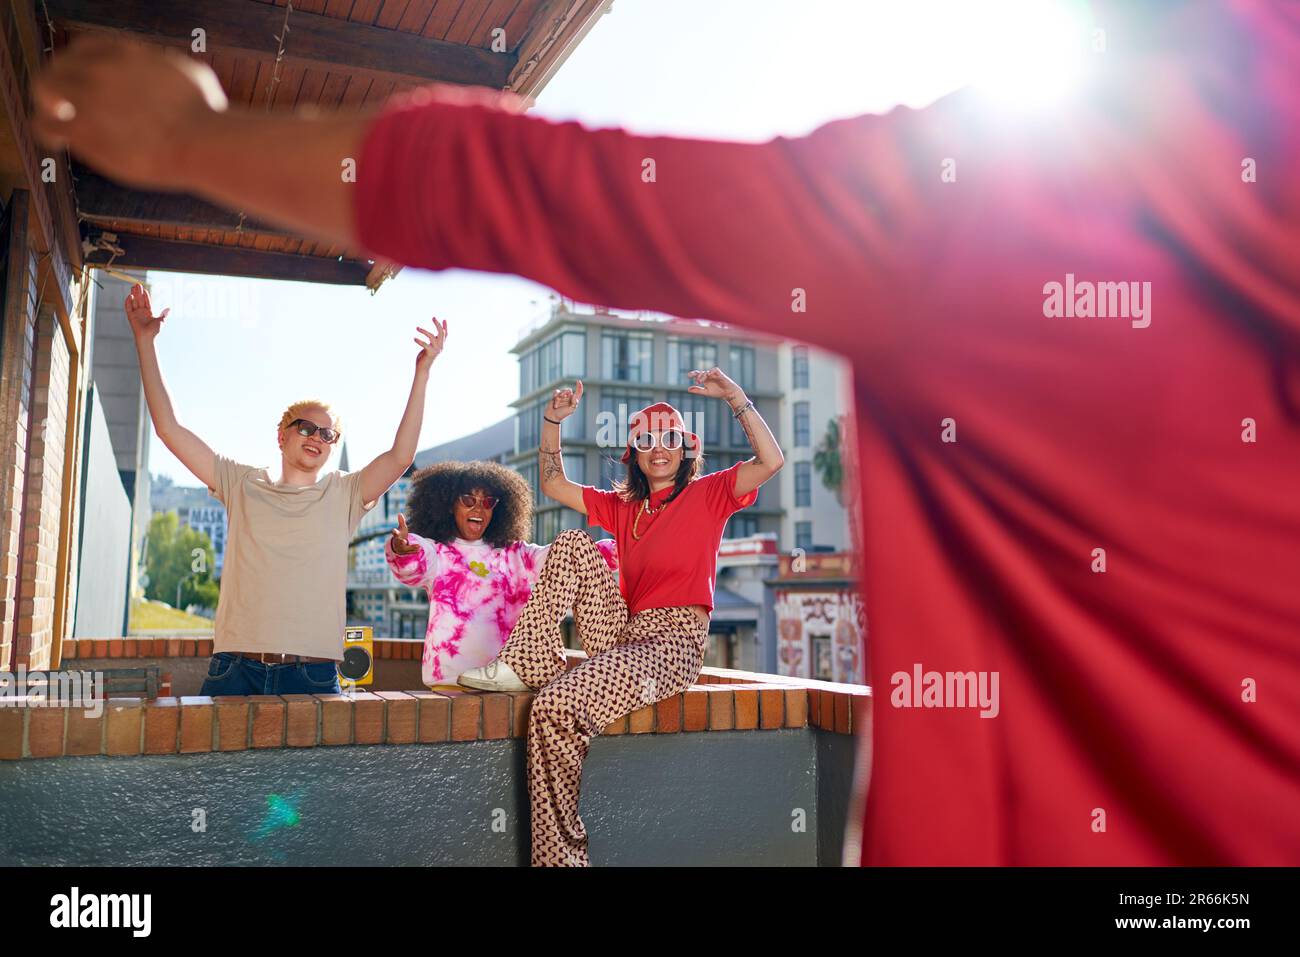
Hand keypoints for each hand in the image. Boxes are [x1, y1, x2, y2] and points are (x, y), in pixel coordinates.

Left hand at [32, 35, 227, 190]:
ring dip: (47, 104)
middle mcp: (100, 69)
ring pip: (44, 89)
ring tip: (58, 118)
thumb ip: (170, 69)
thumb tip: (177, 73)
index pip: (84, 47)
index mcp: (125, 52)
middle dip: (61, 83)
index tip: (85, 80)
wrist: (201, 142)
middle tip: (65, 103)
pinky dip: (45, 130)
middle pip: (60, 65)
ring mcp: (88, 96)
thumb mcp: (193, 75)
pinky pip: (45, 124)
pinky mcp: (83, 128)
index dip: (80, 64)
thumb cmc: (207, 116)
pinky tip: (57, 142)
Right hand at [124, 283, 168, 341]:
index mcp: (149, 312)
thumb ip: (164, 314)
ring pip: (134, 301)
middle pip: (140, 299)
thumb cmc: (154, 331)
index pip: (146, 301)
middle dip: (138, 292)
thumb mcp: (161, 321)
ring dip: (133, 294)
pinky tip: (130, 296)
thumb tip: (169, 308)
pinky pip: (128, 307)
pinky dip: (128, 302)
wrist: (147, 337)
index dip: (145, 295)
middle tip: (137, 284)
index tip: (145, 289)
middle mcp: (141, 312)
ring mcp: (136, 314)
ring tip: (133, 287)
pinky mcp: (131, 316)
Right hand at [390, 513, 418, 554]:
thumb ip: (401, 522)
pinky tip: (420, 548)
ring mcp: (402, 548)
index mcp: (397, 536)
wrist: (398, 547)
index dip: (394, 532)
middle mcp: (398, 542)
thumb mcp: (401, 528)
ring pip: (407, 548)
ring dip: (412, 547)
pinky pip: (411, 551)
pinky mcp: (406, 552)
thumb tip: (400, 513)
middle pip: (399, 542)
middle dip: (402, 542)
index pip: (395, 533)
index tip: (394, 530)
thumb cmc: (401, 535)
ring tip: (419, 545)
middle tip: (404, 541)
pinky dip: (415, 550)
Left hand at [414, 318, 446, 374]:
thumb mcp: (429, 348)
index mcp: (441, 346)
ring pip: (432, 337)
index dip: (445, 327)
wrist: (423, 369)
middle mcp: (440, 347)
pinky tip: (414, 339)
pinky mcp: (430, 353)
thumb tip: (431, 335)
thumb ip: (431, 342)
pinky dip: (419, 341)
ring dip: (424, 331)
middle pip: (441, 333)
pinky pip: (425, 344)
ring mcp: (436, 350)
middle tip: (433, 317)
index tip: (444, 319)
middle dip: (438, 324)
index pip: (445, 335)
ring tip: (417, 328)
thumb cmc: (424, 358)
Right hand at [547, 380, 582, 421]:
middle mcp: (569, 397)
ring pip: (562, 391)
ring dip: (559, 397)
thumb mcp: (571, 410)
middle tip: (561, 398)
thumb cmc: (562, 414)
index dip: (579, 386)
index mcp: (574, 401)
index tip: (578, 381)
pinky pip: (557, 391)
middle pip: (569, 390)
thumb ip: (575, 402)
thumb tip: (574, 394)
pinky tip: (554, 400)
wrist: (552, 416)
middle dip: (565, 393)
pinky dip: (555, 395)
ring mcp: (562, 396)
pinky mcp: (556, 395)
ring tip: (556, 405)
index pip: (578, 392)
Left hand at [687, 367, 743, 405]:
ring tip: (700, 381)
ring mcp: (714, 374)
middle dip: (697, 376)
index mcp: (705, 379)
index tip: (688, 376)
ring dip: (703, 376)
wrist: (728, 393)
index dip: (693, 374)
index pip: (697, 374)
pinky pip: (715, 370)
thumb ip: (698, 391)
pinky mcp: (720, 374)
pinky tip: (709, 374)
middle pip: (701, 372)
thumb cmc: (718, 392)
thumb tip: (688, 389)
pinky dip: (711, 371)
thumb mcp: (706, 392)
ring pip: (707, 372)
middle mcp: (709, 375)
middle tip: (697, 382)